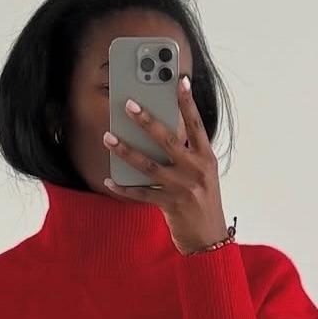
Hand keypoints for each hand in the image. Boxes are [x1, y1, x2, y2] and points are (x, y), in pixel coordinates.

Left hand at [103, 76, 228, 254]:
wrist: (208, 239)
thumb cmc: (202, 201)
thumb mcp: (202, 173)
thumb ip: (186, 153)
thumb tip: (158, 131)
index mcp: (206, 158)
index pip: (196, 124)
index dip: (187, 102)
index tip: (178, 79)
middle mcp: (195, 170)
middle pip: (167, 139)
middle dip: (146, 120)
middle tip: (129, 104)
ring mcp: (181, 188)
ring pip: (148, 164)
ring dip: (125, 150)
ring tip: (108, 137)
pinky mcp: (168, 205)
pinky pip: (140, 193)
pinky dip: (123, 187)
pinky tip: (109, 180)